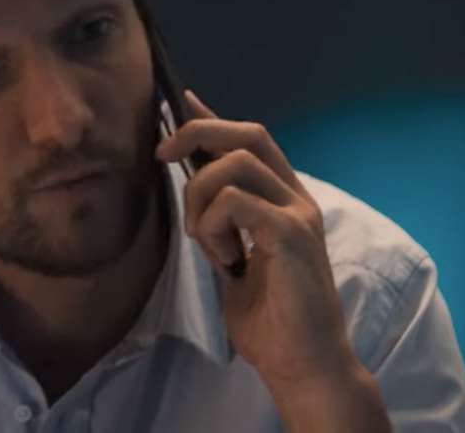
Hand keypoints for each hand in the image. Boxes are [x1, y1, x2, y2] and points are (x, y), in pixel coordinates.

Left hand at [155, 92, 387, 430]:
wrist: (302, 362)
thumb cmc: (270, 319)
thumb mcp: (232, 258)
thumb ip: (220, 221)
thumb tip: (190, 186)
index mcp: (284, 200)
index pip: (249, 140)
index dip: (211, 117)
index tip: (178, 102)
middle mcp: (296, 197)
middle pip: (248, 135)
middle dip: (198, 132)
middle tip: (162, 155)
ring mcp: (298, 213)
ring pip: (234, 166)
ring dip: (200, 198)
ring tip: (206, 242)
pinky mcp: (293, 233)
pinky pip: (236, 202)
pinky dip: (215, 225)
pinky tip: (223, 258)